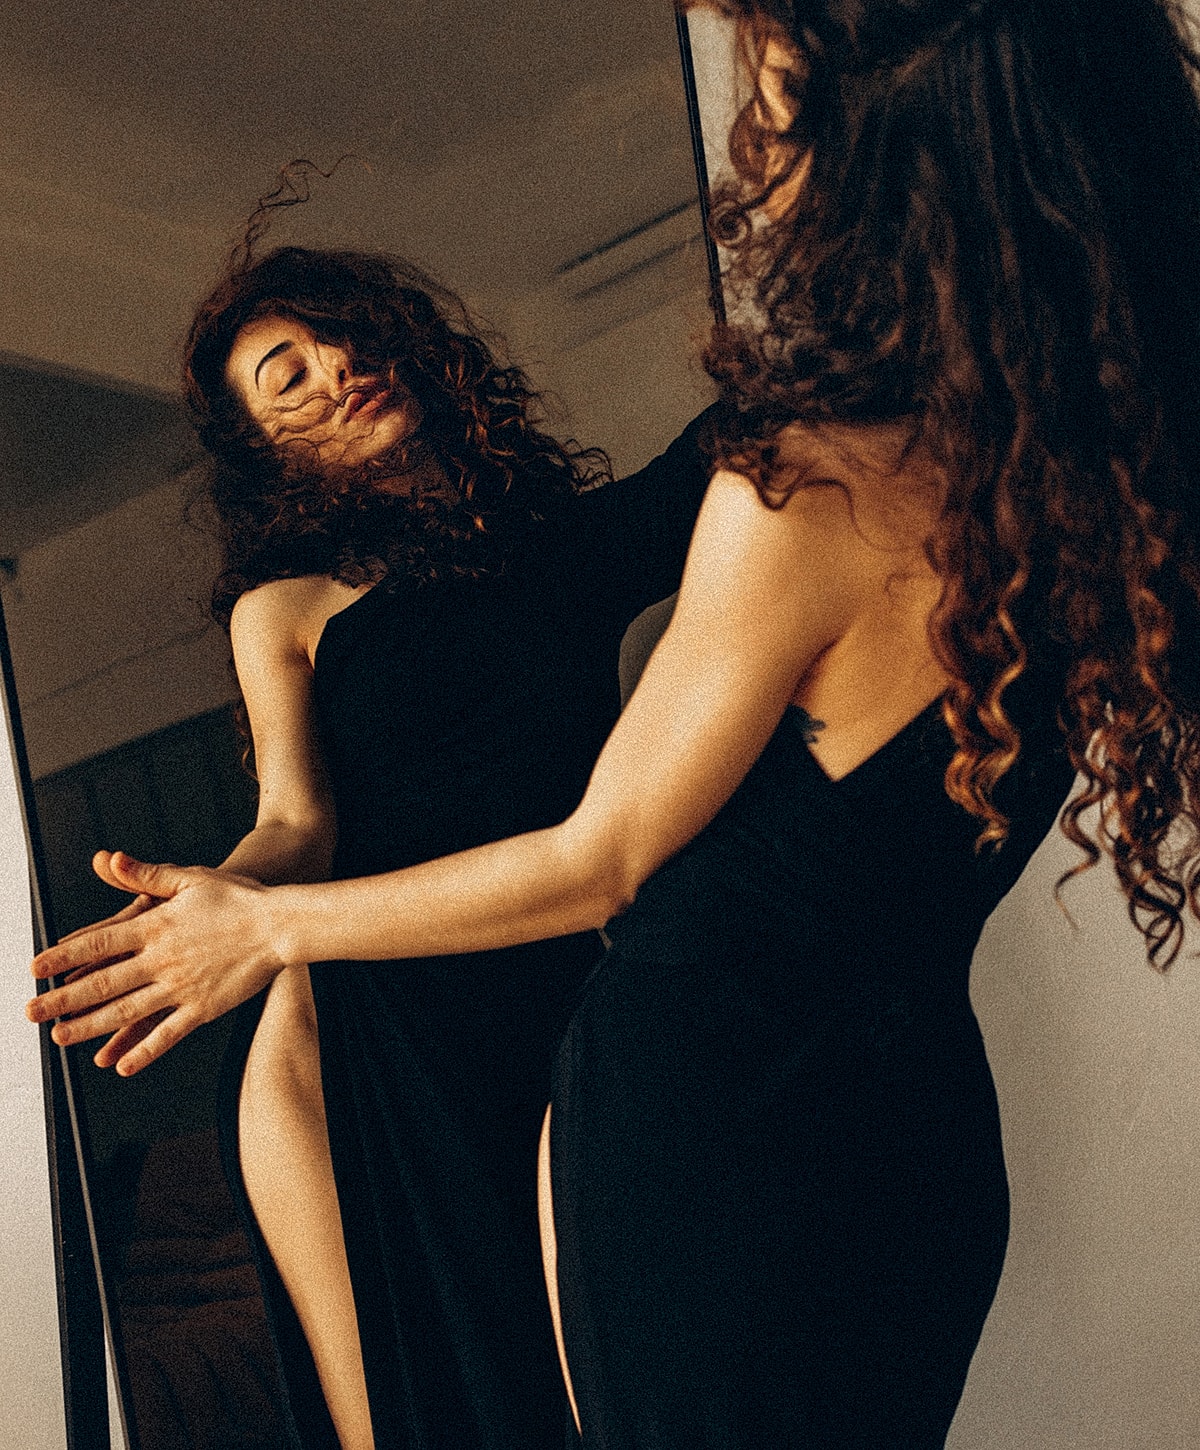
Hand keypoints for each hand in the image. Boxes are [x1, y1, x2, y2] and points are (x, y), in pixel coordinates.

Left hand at [27, 851, 286, 1075]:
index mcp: (156, 926)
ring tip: (60, 1037)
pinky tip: (122, 1065)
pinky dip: (143, 1051)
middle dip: (62, 999)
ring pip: (126, 1012)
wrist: (281, 924)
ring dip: (90, 1027)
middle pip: (102, 983)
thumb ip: (146, 875)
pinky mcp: (203, 1008)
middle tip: (31, 1011)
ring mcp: (181, 988)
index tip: (36, 967)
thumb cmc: (238, 897)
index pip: (98, 943)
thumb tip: (110, 860)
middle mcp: (162, 960)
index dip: (64, 956)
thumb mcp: (190, 877)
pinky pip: (167, 1035)